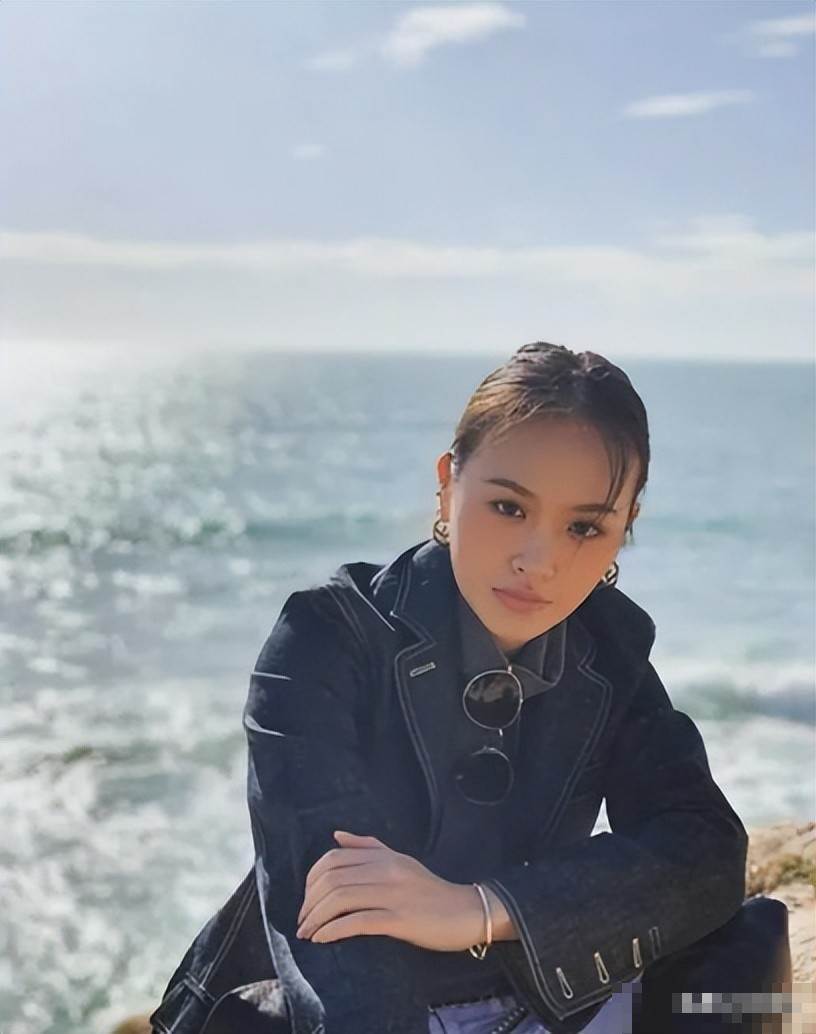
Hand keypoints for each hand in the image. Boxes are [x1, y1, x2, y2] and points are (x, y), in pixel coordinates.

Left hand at [295, 830, 484, 951]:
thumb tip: (337, 836)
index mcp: (383, 857)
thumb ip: (368, 848)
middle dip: (309, 902)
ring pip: (341, 899)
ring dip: (316, 918)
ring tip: (307, 933)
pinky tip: (322, 939)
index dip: (311, 879)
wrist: (466, 911)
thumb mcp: (400, 861)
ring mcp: (393, 894)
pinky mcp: (400, 919)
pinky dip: (334, 930)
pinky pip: (358, 922)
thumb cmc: (430, 890)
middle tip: (303, 921)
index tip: (307, 899)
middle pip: (332, 879)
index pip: (334, 859)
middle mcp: (386, 870)